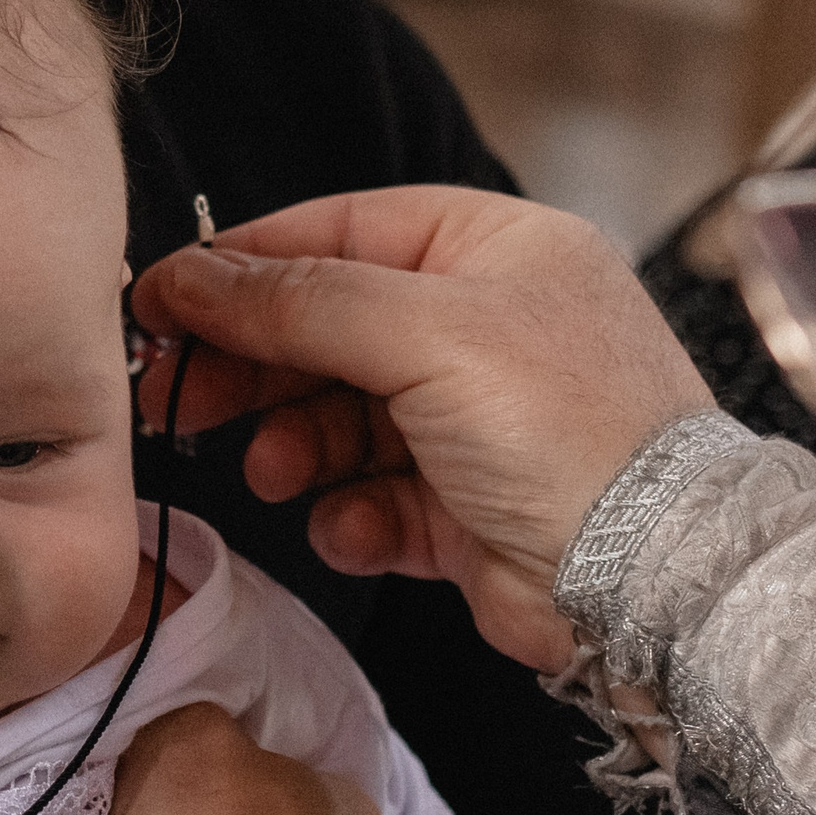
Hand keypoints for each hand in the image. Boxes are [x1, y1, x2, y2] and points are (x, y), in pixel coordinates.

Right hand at [131, 188, 715, 673]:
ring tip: (272, 473)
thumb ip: (300, 301)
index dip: (245, 266)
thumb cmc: (571, 431)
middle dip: (253, 367)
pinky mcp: (463, 508)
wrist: (653, 581)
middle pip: (326, 329)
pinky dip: (347, 514)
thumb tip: (192, 276)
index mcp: (493, 251)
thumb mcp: (426, 334)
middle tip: (181, 397)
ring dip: (291, 447)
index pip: (340, 234)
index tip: (161, 302)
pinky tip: (352, 526)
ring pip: (337, 420)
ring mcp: (474, 421)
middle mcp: (484, 328)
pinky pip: (369, 499)